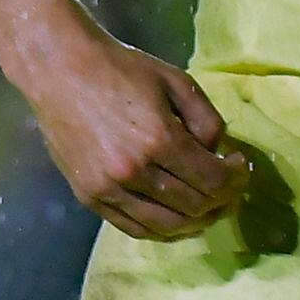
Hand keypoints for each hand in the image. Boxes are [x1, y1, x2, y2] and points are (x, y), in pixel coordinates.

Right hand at [14, 28, 249, 240]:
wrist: (59, 70)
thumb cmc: (122, 69)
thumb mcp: (177, 82)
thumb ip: (207, 121)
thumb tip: (219, 156)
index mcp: (159, 139)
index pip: (213, 181)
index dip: (236, 179)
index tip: (241, 166)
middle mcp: (133, 172)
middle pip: (194, 207)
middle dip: (223, 201)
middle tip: (232, 189)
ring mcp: (107, 189)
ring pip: (166, 227)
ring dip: (197, 222)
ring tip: (210, 208)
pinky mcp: (88, 197)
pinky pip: (134, 228)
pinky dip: (163, 230)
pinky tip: (178, 218)